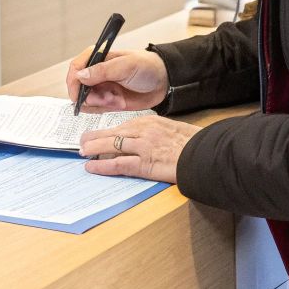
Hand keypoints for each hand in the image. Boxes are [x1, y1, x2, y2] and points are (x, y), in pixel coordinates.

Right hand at [65, 47, 168, 111]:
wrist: (164, 82)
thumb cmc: (148, 67)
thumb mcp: (126, 66)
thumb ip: (103, 71)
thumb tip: (80, 76)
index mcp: (98, 57)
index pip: (76, 67)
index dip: (73, 81)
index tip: (78, 93)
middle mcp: (96, 73)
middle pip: (78, 87)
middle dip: (89, 96)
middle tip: (105, 98)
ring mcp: (101, 87)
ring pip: (86, 100)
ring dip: (98, 103)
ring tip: (115, 99)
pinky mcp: (107, 100)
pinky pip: (95, 108)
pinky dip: (102, 109)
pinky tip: (116, 103)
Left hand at [80, 117, 199, 183]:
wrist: (205, 154)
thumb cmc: (194, 143)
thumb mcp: (175, 129)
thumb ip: (158, 132)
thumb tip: (147, 139)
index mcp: (151, 122)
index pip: (123, 125)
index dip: (108, 131)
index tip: (100, 134)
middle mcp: (143, 131)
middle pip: (112, 133)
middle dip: (94, 137)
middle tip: (83, 142)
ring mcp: (143, 147)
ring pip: (110, 145)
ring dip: (93, 149)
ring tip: (82, 152)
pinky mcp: (144, 163)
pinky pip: (117, 163)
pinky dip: (102, 165)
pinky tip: (91, 167)